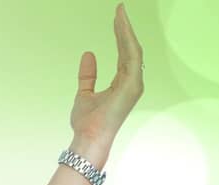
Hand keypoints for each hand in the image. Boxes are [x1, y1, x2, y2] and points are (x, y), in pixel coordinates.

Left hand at [69, 3, 143, 153]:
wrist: (87, 138)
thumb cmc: (87, 123)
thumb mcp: (84, 93)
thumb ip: (88, 75)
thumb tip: (88, 54)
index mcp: (123, 84)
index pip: (123, 54)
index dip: (120, 36)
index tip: (116, 19)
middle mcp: (132, 82)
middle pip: (130, 48)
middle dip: (125, 28)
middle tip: (119, 10)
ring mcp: (134, 83)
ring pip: (132, 49)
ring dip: (126, 30)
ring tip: (119, 13)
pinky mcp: (132, 84)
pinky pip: (130, 55)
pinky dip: (126, 39)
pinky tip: (120, 26)